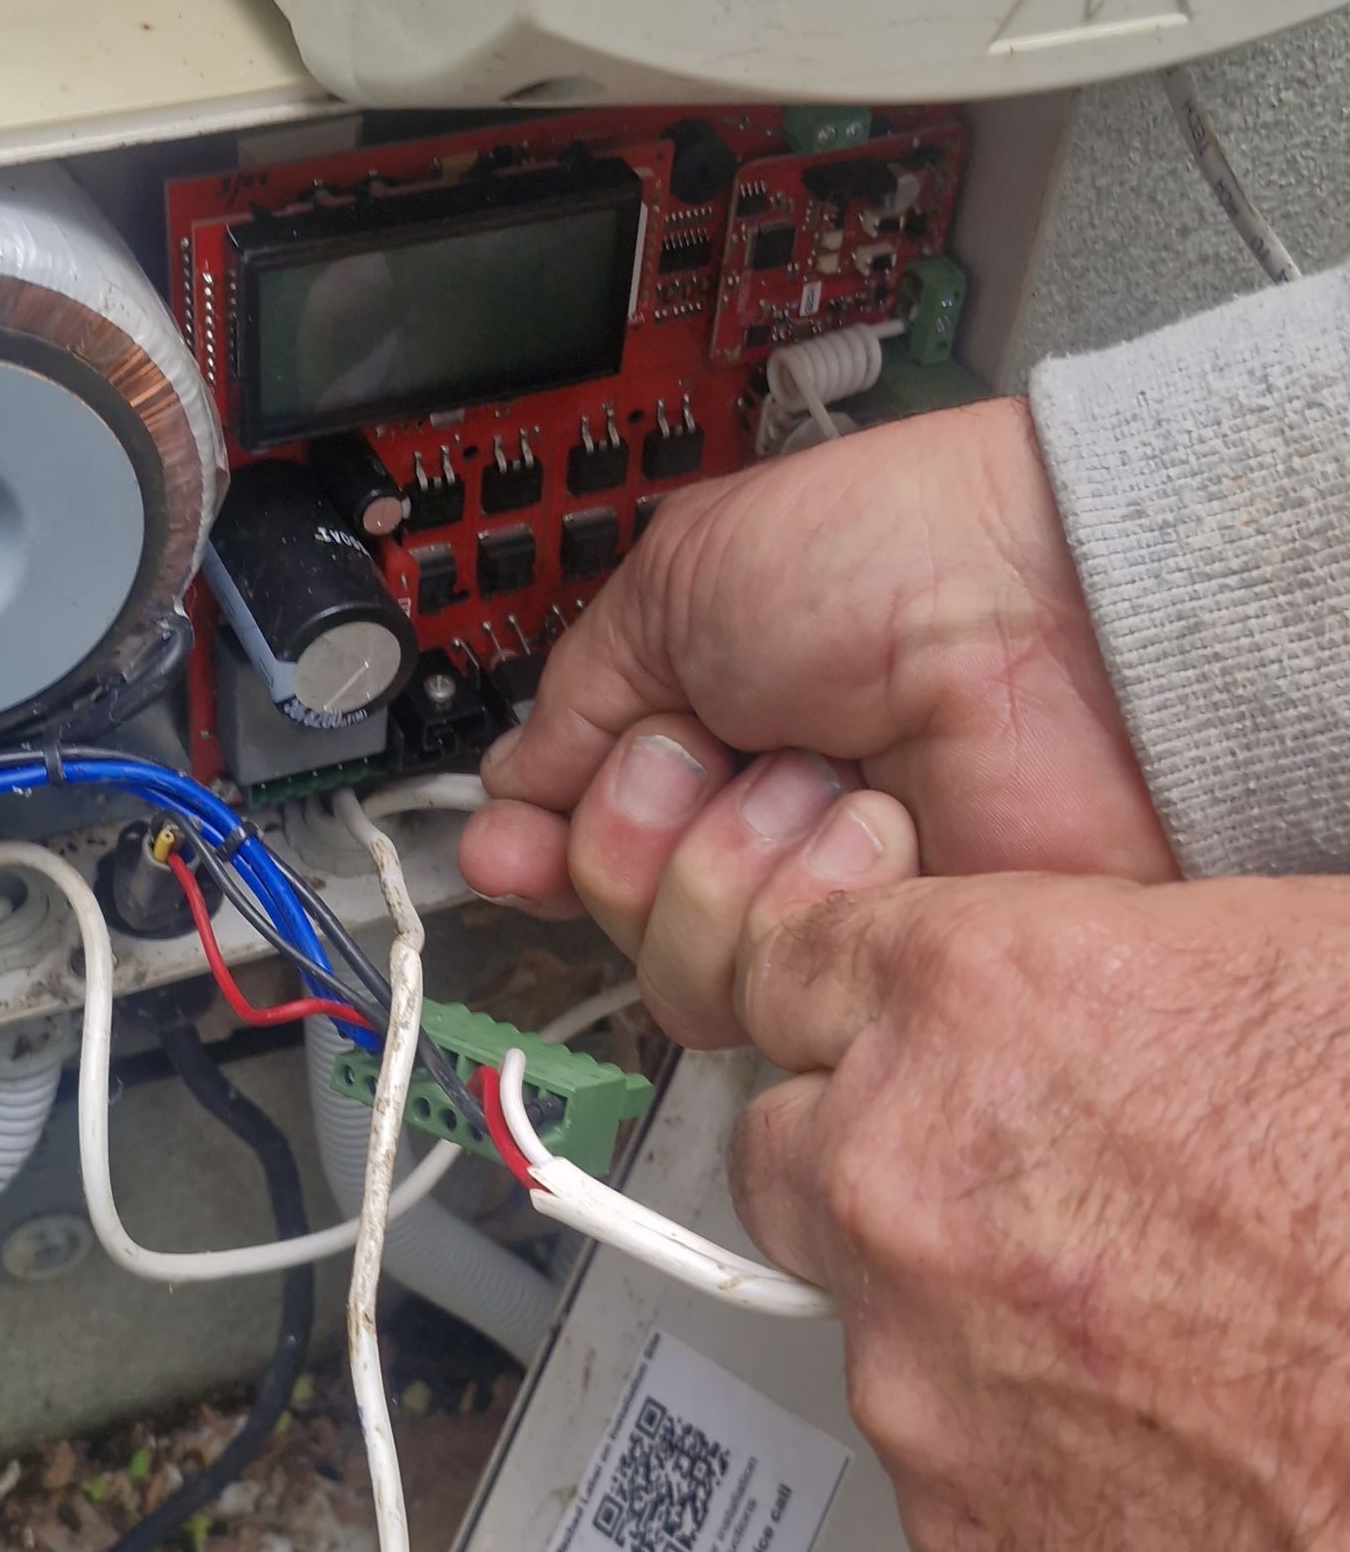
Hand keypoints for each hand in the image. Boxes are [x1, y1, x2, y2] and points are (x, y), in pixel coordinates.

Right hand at [460, 401, 1174, 1043]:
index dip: (539, 852)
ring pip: (683, 971)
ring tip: (819, 778)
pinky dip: (815, 899)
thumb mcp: (678, 586)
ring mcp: (831, 900)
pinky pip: (786, 997)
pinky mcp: (899, 963)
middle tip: (712, 750)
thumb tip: (512, 793)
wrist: (1041, 603)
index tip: (512, 849)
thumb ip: (576, 699)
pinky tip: (876, 829)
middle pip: (614, 914)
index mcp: (706, 732)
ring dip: (729, 860)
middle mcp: (760, 826)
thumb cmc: (888, 554)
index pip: (580, 839)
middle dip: (637, 829)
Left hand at [729, 852, 1349, 1551]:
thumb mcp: (1313, 966)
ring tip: (1161, 1336)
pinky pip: (953, 1484)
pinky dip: (1033, 1469)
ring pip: (869, 1326)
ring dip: (967, 1322)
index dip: (862, 1001)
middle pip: (789, 1148)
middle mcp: (908, 1191)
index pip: (796, 966)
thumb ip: (1142, 953)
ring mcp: (922, 1388)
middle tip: (1022, 1181)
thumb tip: (1118, 954)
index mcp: (984, 1010)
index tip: (899, 1028)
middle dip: (874, 1154)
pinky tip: (1174, 1448)